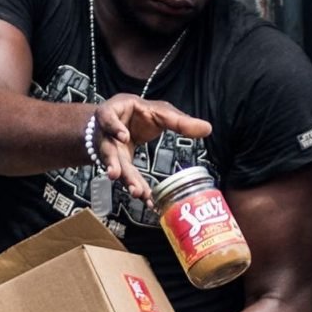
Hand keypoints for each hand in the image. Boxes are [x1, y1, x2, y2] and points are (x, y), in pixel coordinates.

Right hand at [90, 93, 214, 201]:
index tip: (123, 137)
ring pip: (115, 167)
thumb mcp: (158, 112)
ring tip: (136, 192)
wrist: (118, 123)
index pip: (107, 117)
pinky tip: (147, 199)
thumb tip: (208, 128)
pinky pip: (126, 177)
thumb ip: (179, 121)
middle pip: (108, 150)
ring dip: (125, 180)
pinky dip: (136, 186)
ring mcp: (107, 151)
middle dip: (114, 163)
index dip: (113, 127)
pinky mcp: (116, 164)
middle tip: (118, 175)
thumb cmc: (138, 114)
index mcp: (112, 112)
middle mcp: (104, 134)